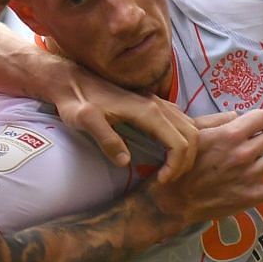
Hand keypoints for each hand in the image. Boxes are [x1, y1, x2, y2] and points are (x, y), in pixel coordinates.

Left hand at [47, 60, 198, 182]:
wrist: (71, 81)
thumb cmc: (76, 101)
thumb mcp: (85, 121)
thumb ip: (106, 139)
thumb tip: (126, 162)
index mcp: (147, 111)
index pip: (179, 143)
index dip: (176, 166)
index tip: (160, 181)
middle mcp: (157, 104)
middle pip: (191, 135)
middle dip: (186, 161)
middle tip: (168, 179)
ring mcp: (155, 102)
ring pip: (188, 126)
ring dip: (186, 150)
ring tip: (169, 169)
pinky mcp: (151, 103)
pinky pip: (178, 121)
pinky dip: (181, 139)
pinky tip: (165, 152)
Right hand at [148, 109, 262, 226]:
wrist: (174, 201)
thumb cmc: (180, 166)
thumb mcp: (193, 135)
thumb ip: (218, 121)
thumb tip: (239, 116)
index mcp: (229, 135)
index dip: (260, 121)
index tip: (254, 128)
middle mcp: (243, 154)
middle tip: (260, 145)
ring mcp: (251, 176)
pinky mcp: (254, 197)